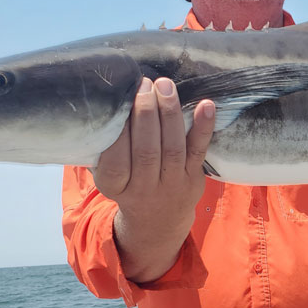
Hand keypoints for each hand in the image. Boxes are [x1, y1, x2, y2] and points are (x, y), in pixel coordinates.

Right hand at [92, 76, 214, 281]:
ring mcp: (172, 184)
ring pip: (172, 148)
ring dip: (170, 113)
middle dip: (145, 114)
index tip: (122, 100)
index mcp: (116, 187)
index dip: (121, 130)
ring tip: (165, 85)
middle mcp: (144, 188)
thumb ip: (104, 150)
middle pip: (146, 150)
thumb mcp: (108, 176)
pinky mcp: (194, 179)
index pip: (117, 159)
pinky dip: (204, 127)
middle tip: (144, 84)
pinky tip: (206, 105)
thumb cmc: (127, 186)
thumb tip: (101, 106)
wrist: (157, 222)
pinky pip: (199, 152)